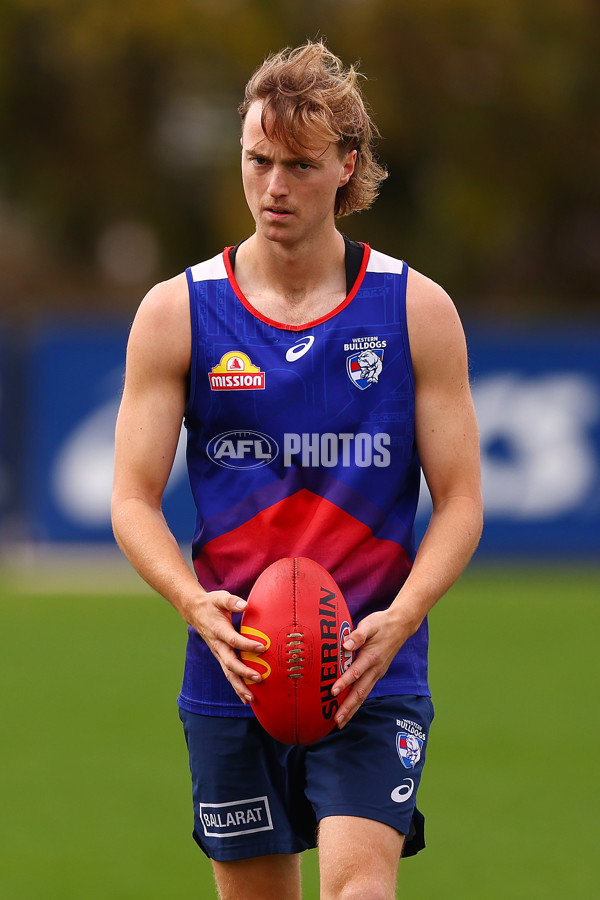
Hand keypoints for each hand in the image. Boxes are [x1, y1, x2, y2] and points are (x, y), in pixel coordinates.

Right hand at [186, 590, 265, 703]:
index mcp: (219, 630)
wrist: (194, 611)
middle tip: (259, 678)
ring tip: (251, 698)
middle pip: (230, 663)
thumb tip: (245, 605)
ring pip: (228, 673)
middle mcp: (218, 645)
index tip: (262, 648)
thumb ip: (232, 601)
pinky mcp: (220, 657)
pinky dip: (236, 686)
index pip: (234, 640)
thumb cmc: (211, 604)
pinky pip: (228, 674)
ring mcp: (218, 653)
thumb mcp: (220, 598)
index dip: (247, 645)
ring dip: (239, 686)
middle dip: (244, 672)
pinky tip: (245, 697)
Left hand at [331, 608, 412, 728]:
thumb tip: (346, 644)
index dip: (344, 682)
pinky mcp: (377, 674)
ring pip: (364, 694)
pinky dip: (357, 702)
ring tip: (340, 722)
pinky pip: (366, 690)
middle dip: (348, 707)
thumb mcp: (369, 624)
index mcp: (372, 657)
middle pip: (360, 691)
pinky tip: (350, 709)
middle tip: (336, 720)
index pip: (356, 672)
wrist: (401, 625)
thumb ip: (358, 634)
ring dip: (352, 709)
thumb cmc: (382, 623)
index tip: (332, 692)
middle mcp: (375, 669)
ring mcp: (377, 673)